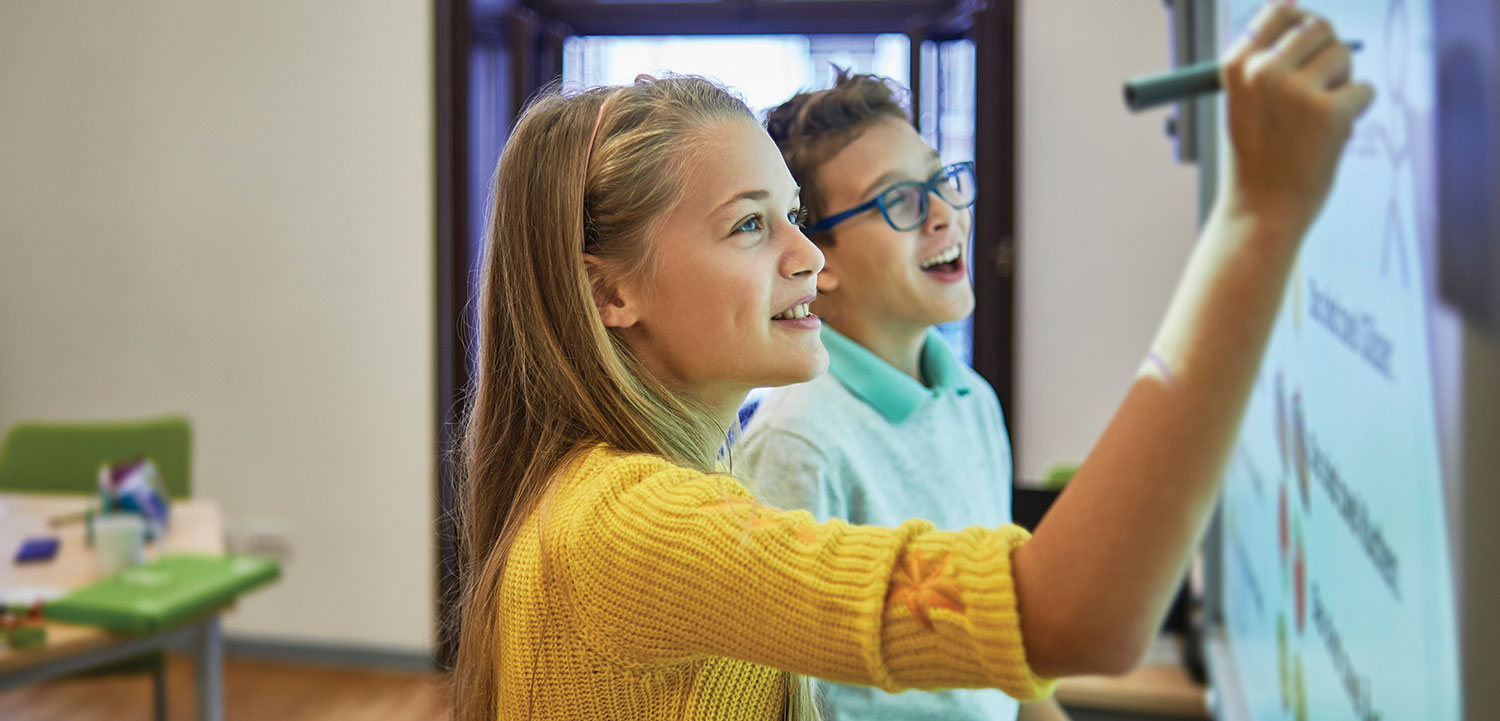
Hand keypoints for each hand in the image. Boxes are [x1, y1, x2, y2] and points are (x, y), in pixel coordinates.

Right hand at [1219, 3, 1375, 238]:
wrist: (1260, 212)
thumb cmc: (1256, 159)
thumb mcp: (1246, 103)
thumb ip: (1269, 64)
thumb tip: (1305, 16)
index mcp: (1237, 65)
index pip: (1280, 11)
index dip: (1301, 21)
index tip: (1308, 43)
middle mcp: (1263, 70)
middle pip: (1320, 27)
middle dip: (1330, 52)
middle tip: (1323, 87)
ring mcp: (1297, 91)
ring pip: (1345, 56)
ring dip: (1343, 82)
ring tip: (1321, 117)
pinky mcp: (1331, 112)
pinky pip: (1364, 90)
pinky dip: (1358, 111)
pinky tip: (1333, 136)